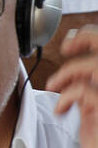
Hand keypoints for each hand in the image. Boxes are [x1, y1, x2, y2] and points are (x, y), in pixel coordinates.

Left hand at [45, 26, 97, 147]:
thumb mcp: (93, 109)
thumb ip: (89, 88)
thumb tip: (75, 71)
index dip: (92, 37)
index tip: (71, 43)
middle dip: (85, 39)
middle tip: (65, 48)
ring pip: (93, 66)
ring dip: (67, 73)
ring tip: (55, 87)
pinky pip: (83, 90)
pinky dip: (66, 96)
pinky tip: (62, 110)